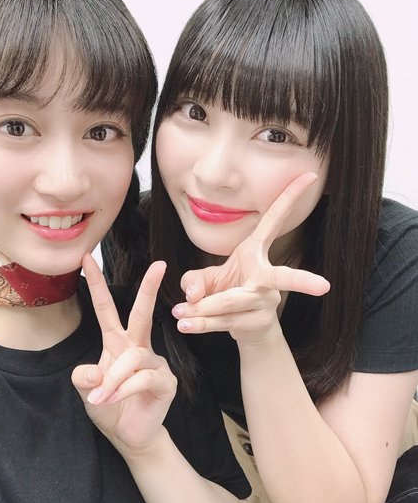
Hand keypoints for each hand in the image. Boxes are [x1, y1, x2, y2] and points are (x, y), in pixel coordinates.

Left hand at [72, 254, 176, 454]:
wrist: (130, 437)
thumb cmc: (110, 409)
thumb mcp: (87, 393)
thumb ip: (84, 380)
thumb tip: (89, 373)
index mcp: (117, 344)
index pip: (107, 310)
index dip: (98, 285)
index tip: (87, 258)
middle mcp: (138, 348)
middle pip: (142, 314)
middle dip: (149, 289)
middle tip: (160, 265)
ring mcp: (154, 363)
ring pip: (132, 358)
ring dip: (113, 379)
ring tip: (100, 398)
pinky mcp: (165, 381)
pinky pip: (143, 377)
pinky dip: (123, 388)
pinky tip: (111, 400)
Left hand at [171, 173, 329, 344]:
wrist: (244, 328)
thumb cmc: (227, 292)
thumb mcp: (206, 278)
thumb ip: (193, 280)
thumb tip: (192, 293)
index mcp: (256, 252)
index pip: (275, 220)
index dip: (290, 197)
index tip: (310, 175)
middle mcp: (266, 276)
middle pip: (282, 276)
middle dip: (301, 280)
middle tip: (323, 286)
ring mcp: (265, 302)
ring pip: (233, 302)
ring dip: (204, 308)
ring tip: (179, 313)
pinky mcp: (256, 322)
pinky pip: (224, 320)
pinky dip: (201, 323)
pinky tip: (184, 325)